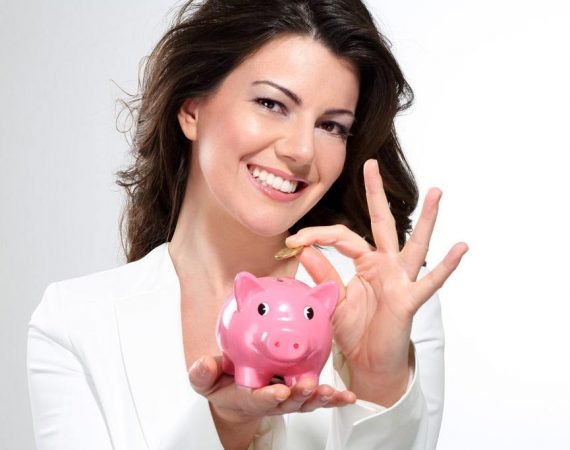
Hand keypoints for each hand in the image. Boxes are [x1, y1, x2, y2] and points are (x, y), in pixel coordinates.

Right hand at [188, 355, 355, 448]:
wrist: (236, 394)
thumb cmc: (224, 385)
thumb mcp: (206, 380)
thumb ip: (203, 373)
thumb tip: (205, 362)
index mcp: (250, 397)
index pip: (259, 398)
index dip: (268, 397)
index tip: (277, 392)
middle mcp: (273, 401)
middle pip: (289, 402)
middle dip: (300, 395)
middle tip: (309, 386)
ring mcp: (288, 399)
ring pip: (306, 401)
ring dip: (319, 398)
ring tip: (331, 392)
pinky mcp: (300, 394)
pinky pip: (319, 398)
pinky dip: (335, 399)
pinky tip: (347, 396)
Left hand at [286, 159, 467, 404]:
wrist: (368, 362)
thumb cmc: (355, 330)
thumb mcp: (333, 299)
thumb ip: (322, 274)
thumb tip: (302, 251)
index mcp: (364, 263)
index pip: (341, 237)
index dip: (316, 236)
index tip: (292, 241)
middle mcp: (385, 265)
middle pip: (381, 223)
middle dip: (375, 194)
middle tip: (371, 164)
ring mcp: (400, 280)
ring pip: (414, 244)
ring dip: (426, 219)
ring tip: (437, 192)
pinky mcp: (409, 299)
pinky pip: (430, 281)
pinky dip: (446, 265)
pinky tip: (461, 247)